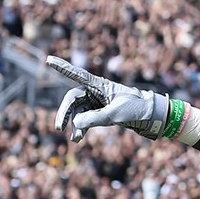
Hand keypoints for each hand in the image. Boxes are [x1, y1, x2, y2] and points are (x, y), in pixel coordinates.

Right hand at [47, 57, 170, 141]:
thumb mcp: (116, 114)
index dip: (62, 67)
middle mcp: (95, 91)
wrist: (151, 116)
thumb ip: (95, 118)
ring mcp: (96, 102)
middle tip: (59, 127)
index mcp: (99, 84)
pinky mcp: (99, 113)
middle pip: (72, 99)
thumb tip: (76, 124)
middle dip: (65, 113)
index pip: (77, 74)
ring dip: (74, 125)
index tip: (48, 59)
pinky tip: (78, 138)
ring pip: (77, 112)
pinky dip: (81, 128)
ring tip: (76, 139)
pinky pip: (84, 119)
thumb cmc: (136, 108)